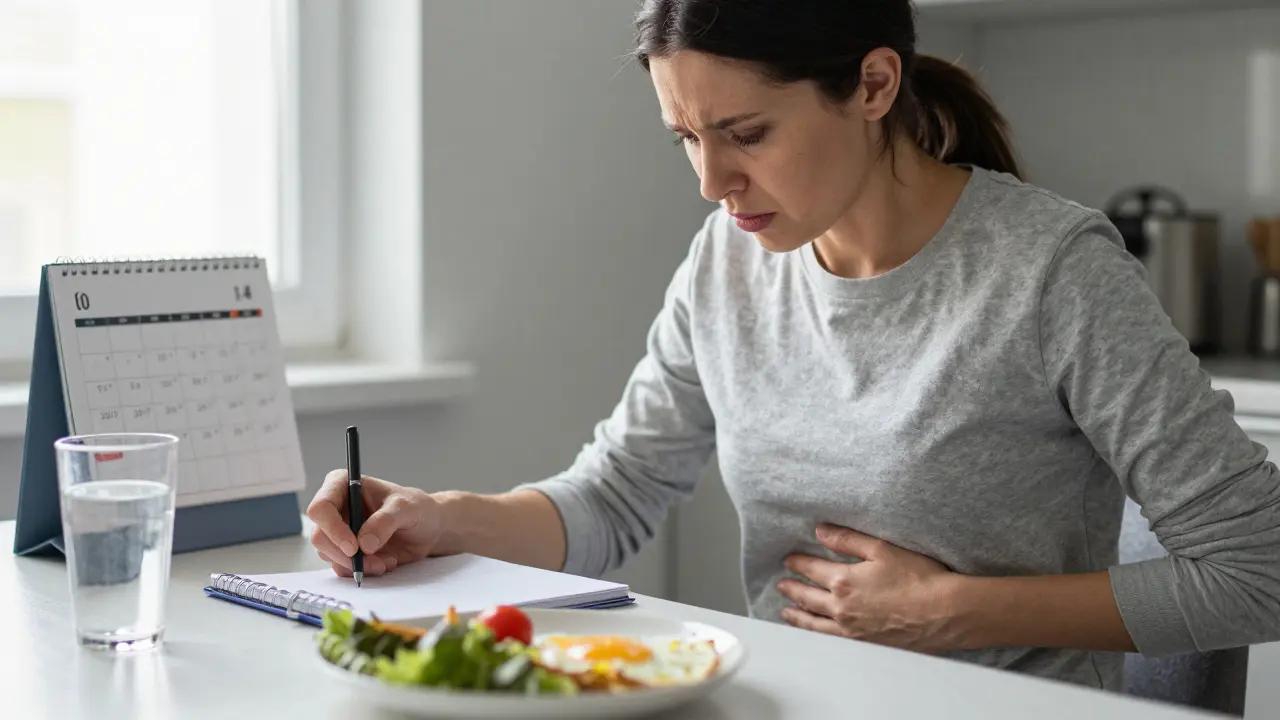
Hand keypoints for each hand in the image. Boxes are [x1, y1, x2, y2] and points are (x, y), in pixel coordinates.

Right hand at [305, 470, 443, 577]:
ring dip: (357, 565)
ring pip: (329, 555)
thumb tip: (364, 544)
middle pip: (319, 536)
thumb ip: (385, 521)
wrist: (428, 529)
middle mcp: (336, 508)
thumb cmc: (417, 508)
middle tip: (373, 561)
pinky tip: (384, 563)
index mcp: (343, 485)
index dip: (332, 529)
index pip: (321, 507)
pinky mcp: (345, 550)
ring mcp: (338, 531)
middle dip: (345, 554)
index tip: (354, 547)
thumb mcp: (407, 508)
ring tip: (386, 560)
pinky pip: (341, 567)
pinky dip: (362, 571)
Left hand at [776, 524, 962, 653]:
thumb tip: (819, 531)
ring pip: (815, 623)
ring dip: (798, 616)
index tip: (788, 560)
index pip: (812, 569)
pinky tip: (815, 633)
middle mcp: (842, 608)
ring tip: (786, 612)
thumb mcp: (882, 549)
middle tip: (780, 585)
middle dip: (792, 589)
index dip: (798, 563)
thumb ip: (847, 540)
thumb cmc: (918, 577)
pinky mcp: (864, 645)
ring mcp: (852, 630)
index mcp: (844, 581)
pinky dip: (817, 635)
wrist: (945, 613)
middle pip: (808, 597)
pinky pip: (831, 640)